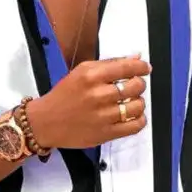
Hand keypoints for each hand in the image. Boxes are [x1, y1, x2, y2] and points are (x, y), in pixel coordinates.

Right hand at [27, 55, 151, 148]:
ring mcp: (103, 116)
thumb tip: (137, 57)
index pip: (127, 68)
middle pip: (136, 86)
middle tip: (133, 87)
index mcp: (91, 76)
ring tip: (130, 102)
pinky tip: (132, 116)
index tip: (145, 69)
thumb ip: (109, 64)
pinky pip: (135, 126)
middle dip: (139, 84)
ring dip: (139, 102)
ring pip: (137, 106)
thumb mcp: (81, 72)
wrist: (45, 122)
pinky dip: (139, 119)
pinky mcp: (105, 133)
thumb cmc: (63, 95)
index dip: (141, 67)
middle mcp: (98, 95)